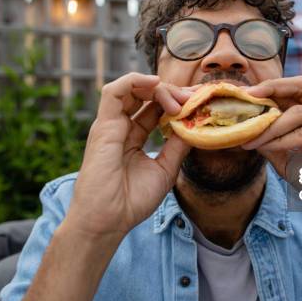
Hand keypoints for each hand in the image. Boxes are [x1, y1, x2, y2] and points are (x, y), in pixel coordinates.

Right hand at [65, 73, 191, 239]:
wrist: (108, 220)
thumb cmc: (132, 201)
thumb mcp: (165, 169)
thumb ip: (178, 146)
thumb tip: (195, 127)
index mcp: (132, 138)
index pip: (154, 109)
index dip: (176, 102)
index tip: (198, 102)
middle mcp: (120, 128)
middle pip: (146, 96)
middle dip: (172, 92)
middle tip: (193, 98)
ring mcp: (110, 125)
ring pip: (132, 89)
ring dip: (158, 87)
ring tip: (179, 98)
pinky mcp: (103, 125)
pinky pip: (113, 91)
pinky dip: (134, 80)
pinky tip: (156, 83)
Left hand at [241, 76, 301, 215]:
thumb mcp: (290, 161)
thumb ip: (273, 144)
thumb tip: (249, 130)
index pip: (299, 90)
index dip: (273, 87)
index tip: (246, 93)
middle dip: (272, 87)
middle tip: (247, 95)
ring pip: (299, 112)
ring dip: (270, 125)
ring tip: (250, 137)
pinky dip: (282, 140)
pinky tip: (266, 145)